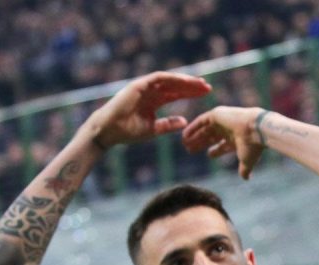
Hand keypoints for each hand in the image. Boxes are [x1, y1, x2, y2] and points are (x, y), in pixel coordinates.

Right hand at [83, 72, 211, 149]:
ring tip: (201, 84)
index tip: (206, 94)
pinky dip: (173, 78)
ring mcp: (144, 87)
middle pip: (175, 86)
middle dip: (192, 86)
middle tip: (208, 87)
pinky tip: (186, 81)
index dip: (190, 93)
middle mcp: (150, 91)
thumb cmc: (128, 131)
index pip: (176, 94)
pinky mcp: (139, 84)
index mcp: (153, 101)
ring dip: (185, 81)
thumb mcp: (154, 129)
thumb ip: (168, 124)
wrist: (110, 131)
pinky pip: (159, 78)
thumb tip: (185, 122)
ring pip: (169, 80)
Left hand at [182, 106, 265, 179]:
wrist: (256, 129)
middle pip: (211, 137)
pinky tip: (185, 135)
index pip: (224, 145)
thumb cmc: (252, 146)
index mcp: (236, 139)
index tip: (208, 155)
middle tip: (190, 150)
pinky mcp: (216, 114)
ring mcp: (222, 121)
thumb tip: (246, 179)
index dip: (216, 150)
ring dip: (194, 136)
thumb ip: (244, 170)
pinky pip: (200, 121)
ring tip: (184, 143)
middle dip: (201, 144)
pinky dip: (192, 128)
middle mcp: (229, 129)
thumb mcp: (246, 160)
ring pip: (205, 129)